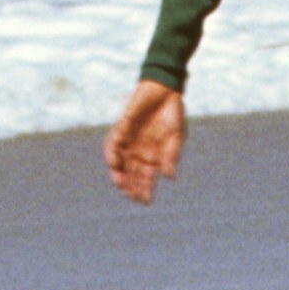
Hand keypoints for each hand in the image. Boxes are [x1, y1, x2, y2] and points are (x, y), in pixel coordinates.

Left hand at [104, 79, 186, 202]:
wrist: (165, 88)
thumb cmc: (172, 113)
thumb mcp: (176, 136)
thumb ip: (171, 155)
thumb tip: (169, 177)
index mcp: (153, 155)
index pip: (146, 177)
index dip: (145, 189)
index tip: (145, 200)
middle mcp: (139, 149)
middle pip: (131, 172)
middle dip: (131, 185)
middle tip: (130, 194)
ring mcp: (129, 139)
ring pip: (120, 161)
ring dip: (118, 172)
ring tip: (120, 182)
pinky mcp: (122, 126)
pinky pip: (113, 141)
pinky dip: (112, 152)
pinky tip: (114, 161)